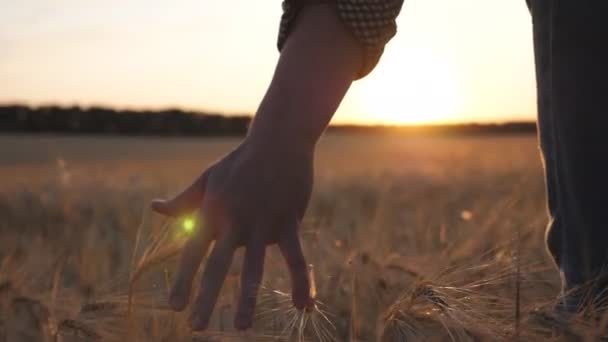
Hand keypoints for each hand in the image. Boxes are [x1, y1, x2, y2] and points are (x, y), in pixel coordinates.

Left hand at [151, 139, 313, 330]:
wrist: (278, 140)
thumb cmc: (240, 162)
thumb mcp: (208, 179)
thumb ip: (183, 201)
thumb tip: (154, 209)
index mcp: (213, 211)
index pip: (193, 251)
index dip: (184, 280)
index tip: (174, 307)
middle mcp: (234, 220)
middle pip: (218, 265)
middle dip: (206, 297)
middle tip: (195, 327)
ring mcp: (262, 222)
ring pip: (254, 266)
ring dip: (248, 298)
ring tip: (241, 326)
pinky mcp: (287, 221)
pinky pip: (295, 257)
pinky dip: (300, 282)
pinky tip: (303, 307)